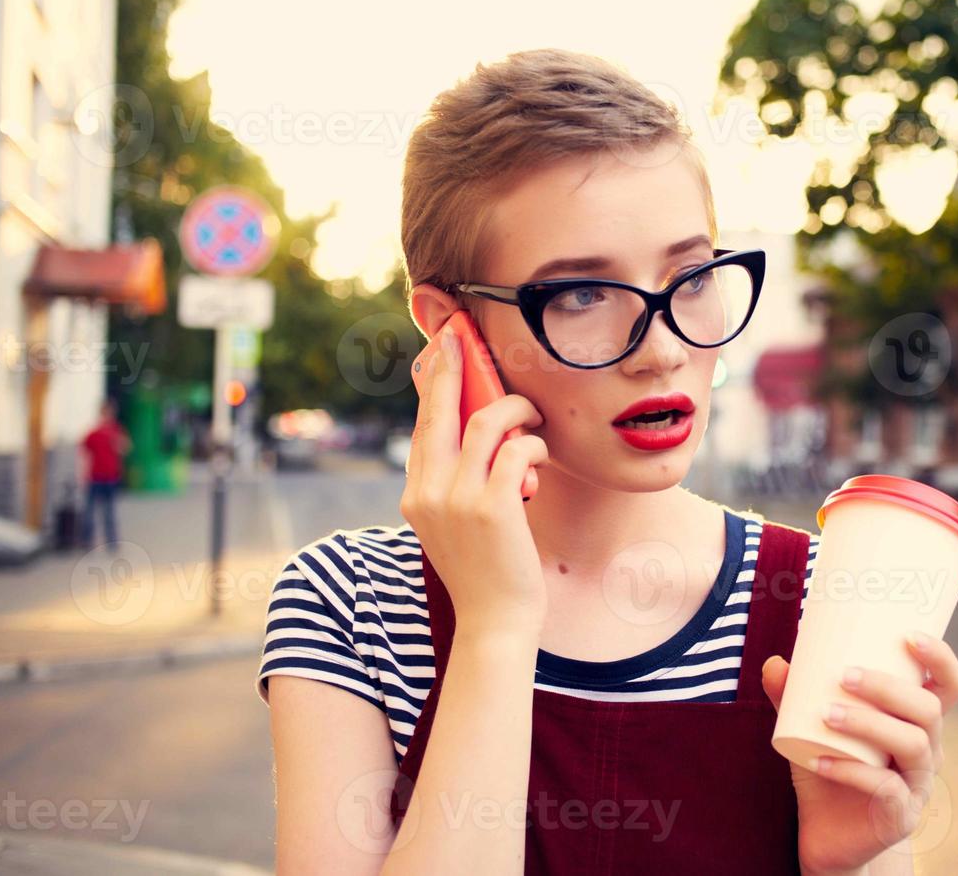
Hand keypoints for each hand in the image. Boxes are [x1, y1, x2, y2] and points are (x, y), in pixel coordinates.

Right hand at [399, 324, 550, 639]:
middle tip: (461, 335)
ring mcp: (457, 498)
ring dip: (517, 411)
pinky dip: (534, 445)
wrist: (495, 623)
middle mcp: (428, 491)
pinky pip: (516, 450)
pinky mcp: (491, 507)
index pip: (423, 426)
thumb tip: (477, 437)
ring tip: (534, 418)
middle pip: (439, 410)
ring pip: (485, 423)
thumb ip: (457, 485)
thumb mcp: (458, 525)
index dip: (432, 386)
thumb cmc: (487, 572)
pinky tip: (541, 457)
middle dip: (452, 367)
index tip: (440, 353)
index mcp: (416, 495)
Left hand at [761, 631, 957, 874]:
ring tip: (827, 713)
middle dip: (889, 687)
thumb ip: (792, 697)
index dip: (939, 658)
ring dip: (869, 723)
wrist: (827, 832)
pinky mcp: (902, 815)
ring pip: (913, 745)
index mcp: (917, 720)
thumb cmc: (830, 765)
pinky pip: (886, 789)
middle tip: (844, 675)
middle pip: (929, 710)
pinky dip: (850, 771)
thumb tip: (775, 663)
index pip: (950, 684)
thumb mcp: (810, 727)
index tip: (909, 636)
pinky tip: (820, 761)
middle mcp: (928, 749)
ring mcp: (919, 784)